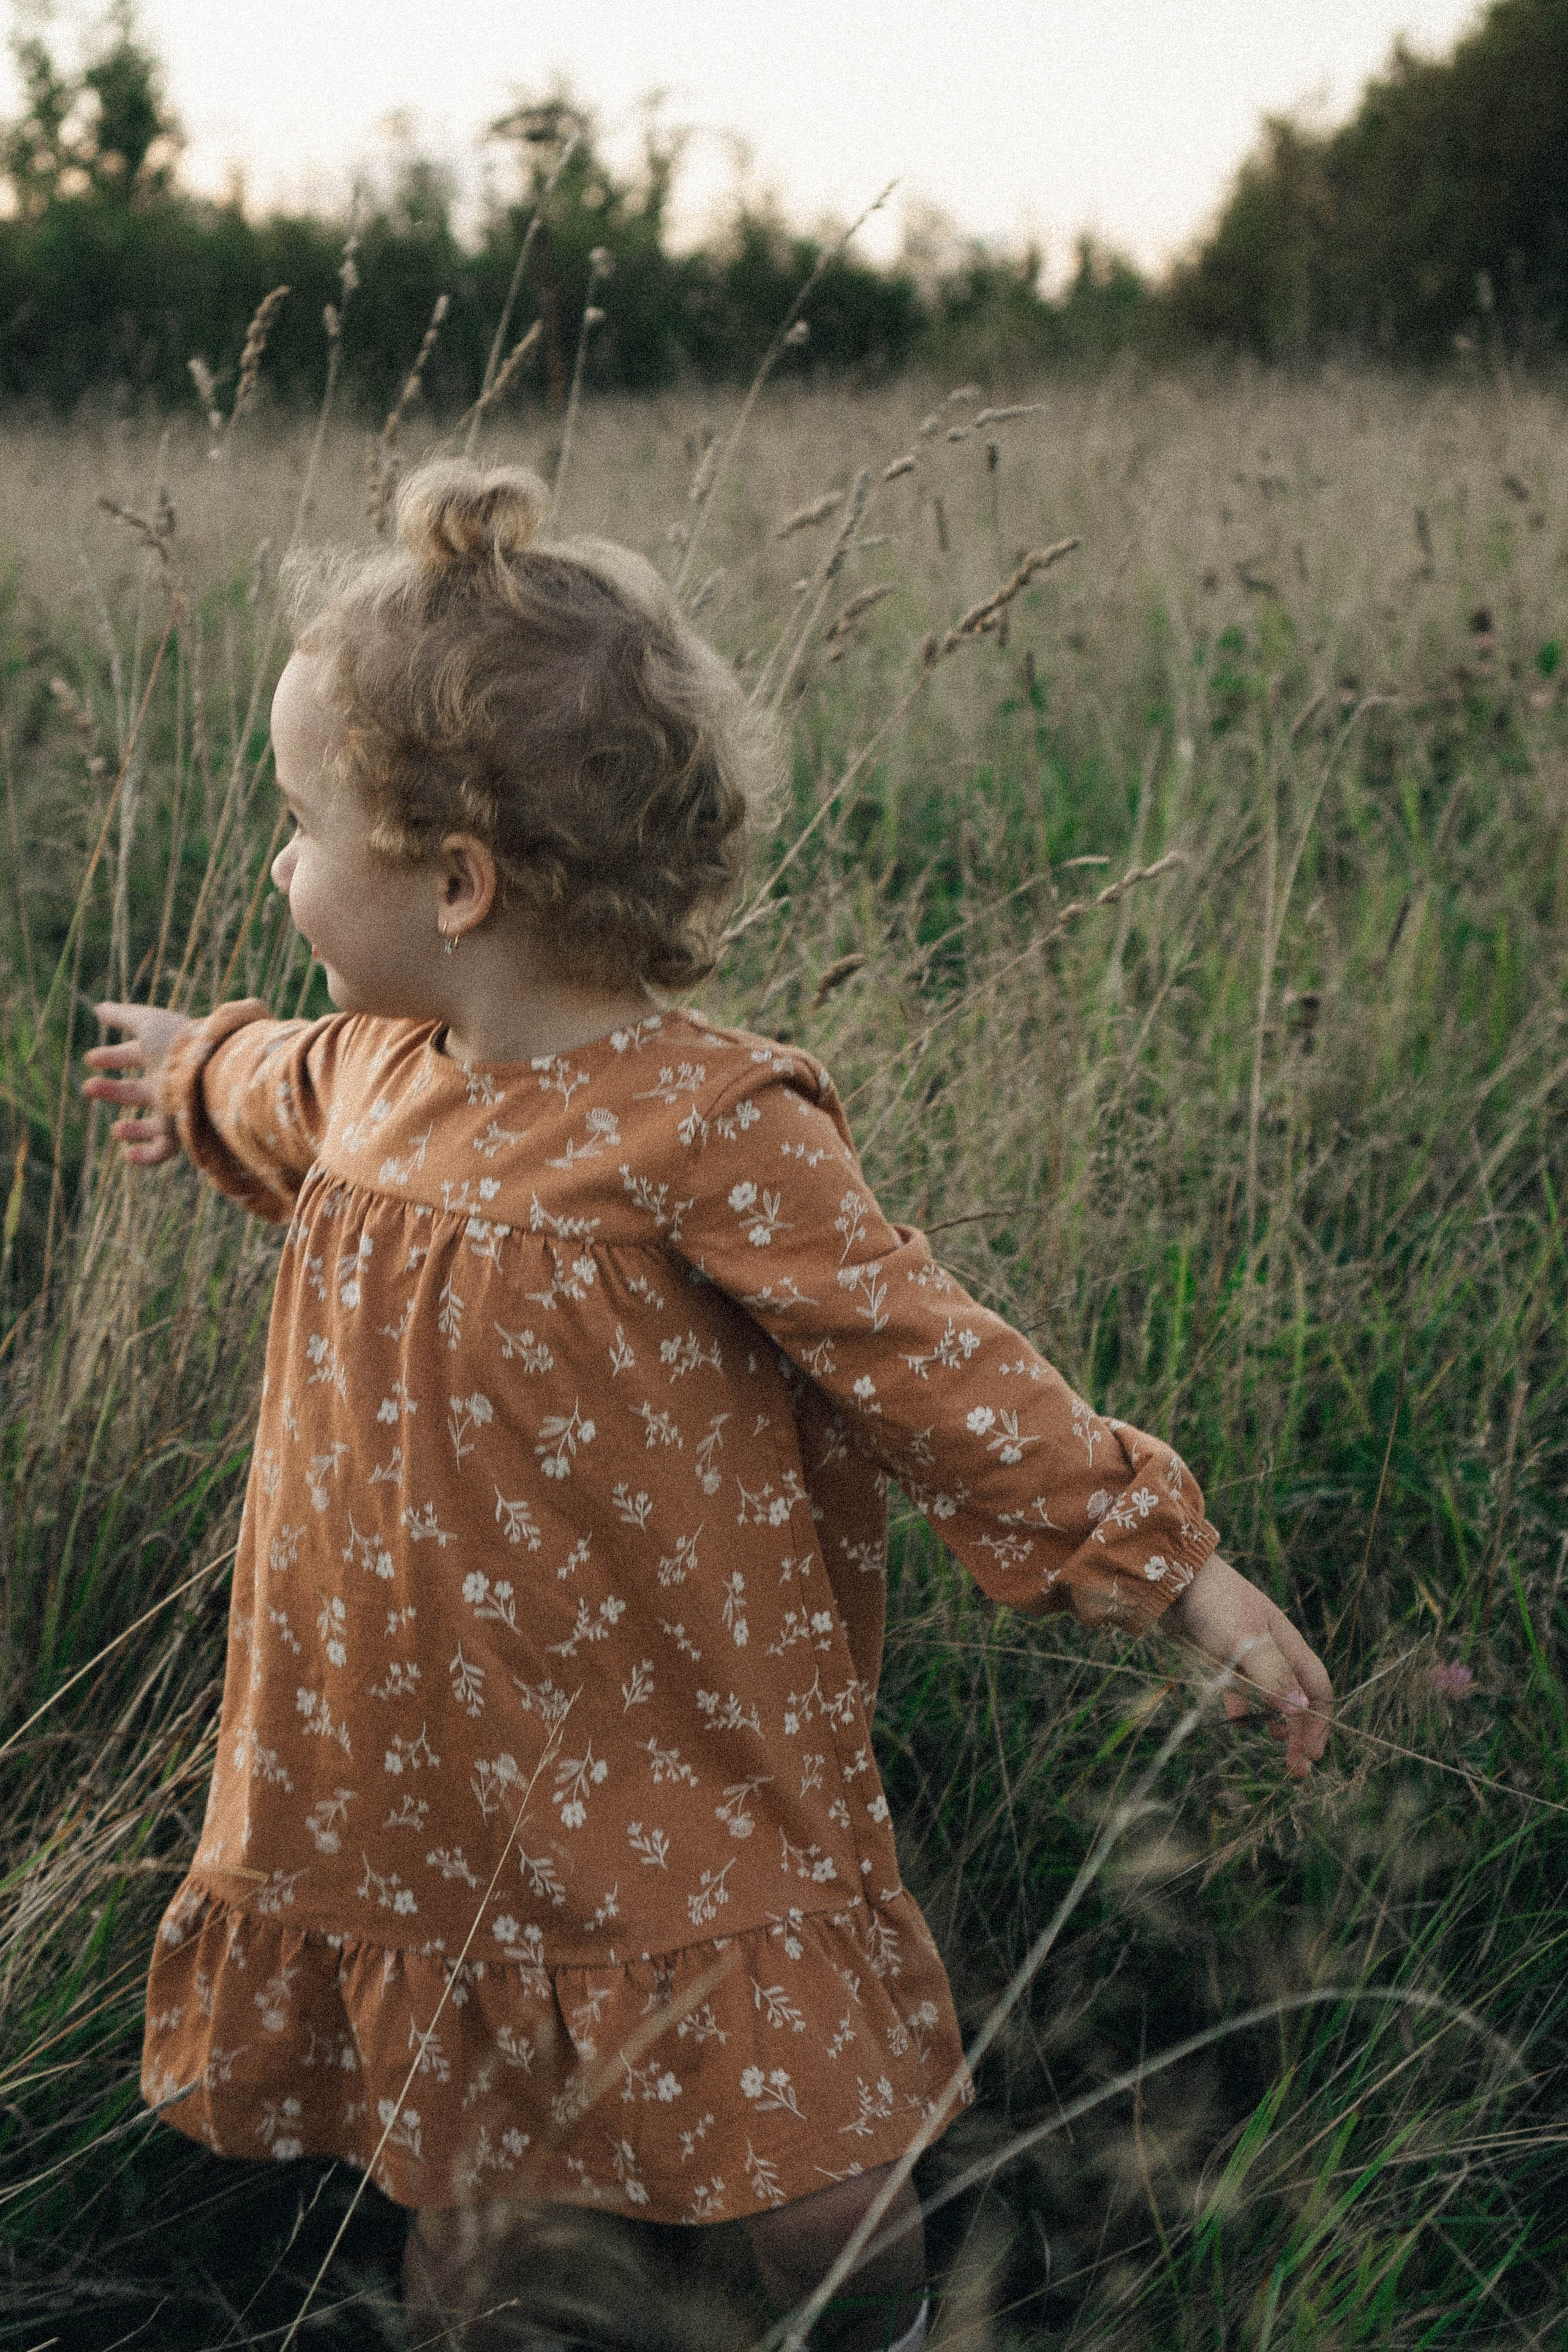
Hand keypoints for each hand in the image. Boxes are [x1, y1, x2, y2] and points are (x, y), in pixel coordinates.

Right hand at [83, 1001, 195, 1165]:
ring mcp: (176, 1108)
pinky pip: (164, 1150)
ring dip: (131, 1129)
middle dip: (112, 1090)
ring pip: (153, 1123)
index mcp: (163, 1056)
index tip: (91, 1058)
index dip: (113, 1057)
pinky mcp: (181, 1130)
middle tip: (89, 1087)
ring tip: (116, 1129)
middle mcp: (171, 1084)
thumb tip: (99, 1008)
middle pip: (139, 1091)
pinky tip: (127, 1155)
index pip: (135, 1057)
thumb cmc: (179, 1045)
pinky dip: (146, 1157)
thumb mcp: (147, 1024)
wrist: (211, 1071)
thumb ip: (122, 1016)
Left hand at [1163, 1552, 1331, 1778]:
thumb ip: (1271, 1674)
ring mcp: (1247, 1654)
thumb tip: (1299, 1711)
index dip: (1319, 1722)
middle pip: (1297, 1698)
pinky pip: (1239, 1689)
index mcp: (1288, 1645)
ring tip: (1275, 1746)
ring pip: (1270, 1696)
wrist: (1173, 1579)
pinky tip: (1240, 1723)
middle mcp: (1273, 1651)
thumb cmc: (1214, 1604)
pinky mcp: (1221, 1656)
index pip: (1317, 1690)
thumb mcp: (1246, 1640)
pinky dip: (1243, 1707)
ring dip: (1276, 1723)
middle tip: (1297, 1770)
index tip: (1311, 1754)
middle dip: (1301, 1733)